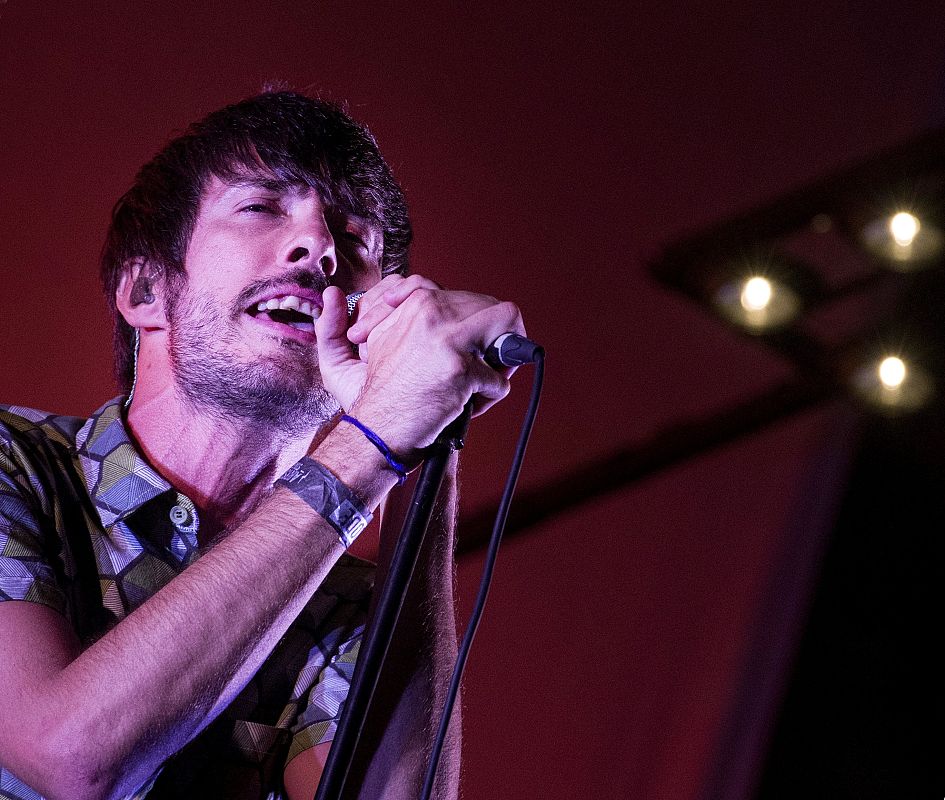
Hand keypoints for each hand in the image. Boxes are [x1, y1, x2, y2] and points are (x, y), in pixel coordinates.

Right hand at [315, 274, 525, 460]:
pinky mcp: (461, 370)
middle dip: (495, 337)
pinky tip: (468, 407)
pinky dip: (490, 397)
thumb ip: (365, 316)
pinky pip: (499, 379)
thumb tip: (346, 296)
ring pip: (509, 324)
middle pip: (493, 306)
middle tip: (486, 364)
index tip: (470, 344)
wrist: (373, 431)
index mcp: (414, 302)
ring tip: (483, 380)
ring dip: (502, 358)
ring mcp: (448, 339)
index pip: (463, 295)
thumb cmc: (374, 394)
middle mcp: (431, 312)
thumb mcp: (362, 346)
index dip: (472, 321)